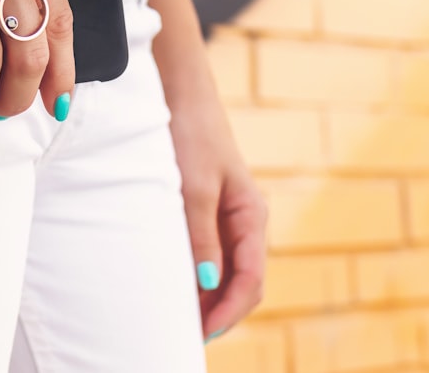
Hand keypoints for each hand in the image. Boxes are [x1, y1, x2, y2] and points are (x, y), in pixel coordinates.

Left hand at [172, 104, 266, 340]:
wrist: (181, 94)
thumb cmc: (190, 134)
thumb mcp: (194, 187)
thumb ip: (201, 235)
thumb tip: (207, 283)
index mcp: (252, 215)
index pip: (250, 279)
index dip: (228, 310)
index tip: (203, 332)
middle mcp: (245, 221)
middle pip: (241, 282)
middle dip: (219, 311)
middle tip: (186, 335)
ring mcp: (228, 217)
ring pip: (225, 270)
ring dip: (207, 296)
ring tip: (179, 318)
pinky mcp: (208, 211)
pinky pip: (209, 253)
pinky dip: (197, 274)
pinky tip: (176, 286)